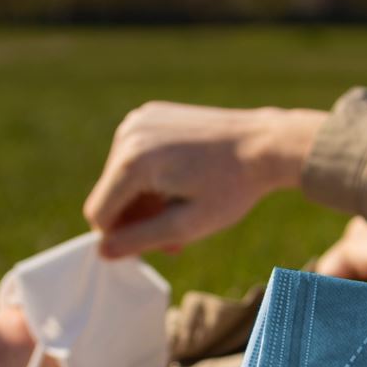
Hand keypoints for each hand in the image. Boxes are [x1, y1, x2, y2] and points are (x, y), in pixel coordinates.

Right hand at [83, 103, 324, 257]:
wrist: (267, 142)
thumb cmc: (232, 187)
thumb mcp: (186, 225)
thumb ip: (140, 240)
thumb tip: (101, 251)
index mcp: (133, 162)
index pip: (99, 213)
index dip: (121, 237)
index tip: (157, 243)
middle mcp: (128, 134)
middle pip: (110, 193)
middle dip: (137, 217)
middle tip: (177, 234)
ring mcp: (139, 120)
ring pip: (121, 176)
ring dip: (145, 199)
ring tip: (181, 210)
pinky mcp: (151, 114)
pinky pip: (136, 155)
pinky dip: (152, 175)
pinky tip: (181, 183)